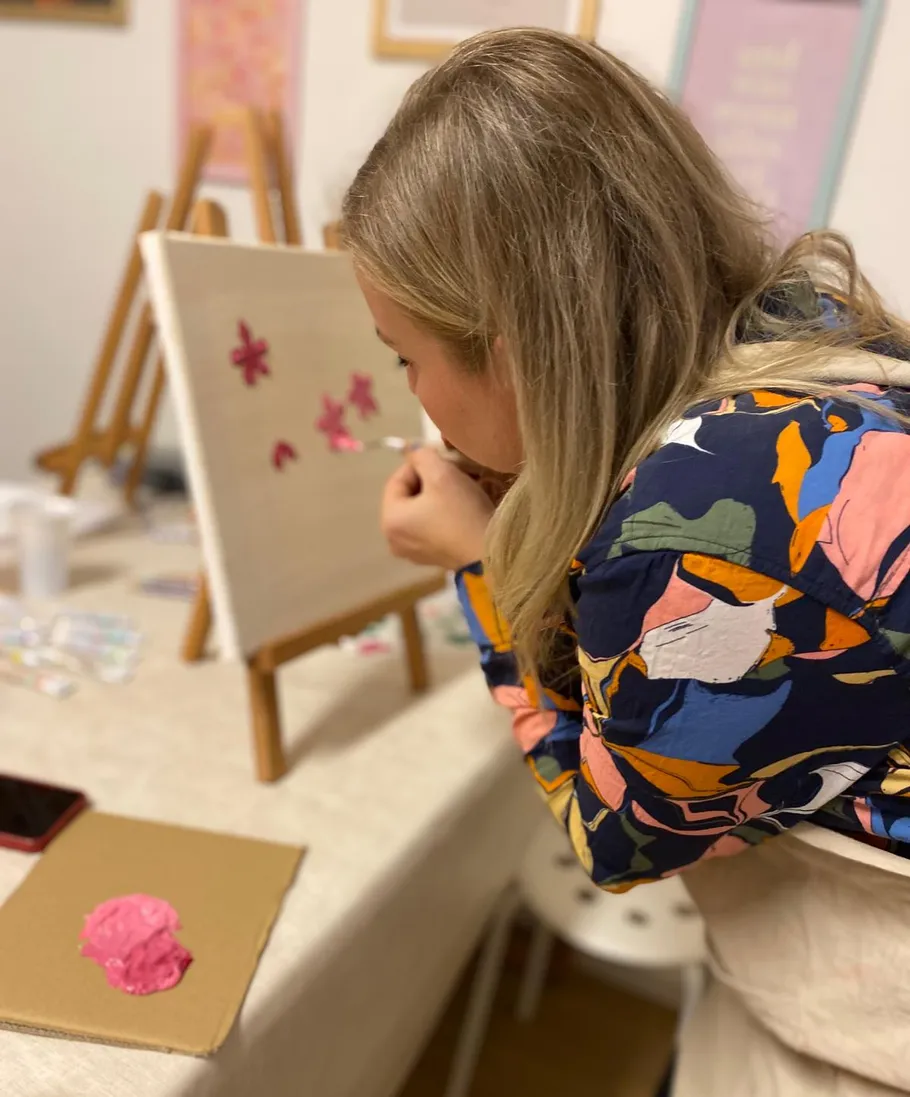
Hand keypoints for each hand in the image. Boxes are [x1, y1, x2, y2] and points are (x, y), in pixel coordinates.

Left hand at [381, 447, 494, 569]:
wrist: (489, 555)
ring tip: (461, 489)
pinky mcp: (431, 558)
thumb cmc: (462, 512)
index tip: (444, 460)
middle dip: (429, 481)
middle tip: (454, 474)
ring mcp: (412, 552)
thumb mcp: (441, 473)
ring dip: (438, 496)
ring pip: (420, 511)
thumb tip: (416, 453)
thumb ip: (422, 456)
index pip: (397, 479)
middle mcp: (394, 539)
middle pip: (408, 497)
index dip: (419, 464)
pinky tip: (462, 510)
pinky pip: (430, 527)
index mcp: (390, 520)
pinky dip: (442, 515)